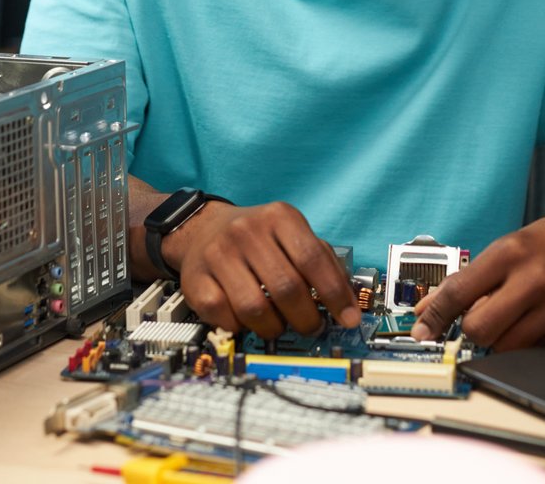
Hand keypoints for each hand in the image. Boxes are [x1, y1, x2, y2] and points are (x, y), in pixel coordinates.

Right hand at [162, 200, 360, 338]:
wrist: (202, 229)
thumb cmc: (258, 239)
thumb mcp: (292, 234)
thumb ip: (323, 262)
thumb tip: (350, 303)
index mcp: (279, 217)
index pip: (313, 259)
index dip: (335, 294)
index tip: (348, 319)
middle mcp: (247, 231)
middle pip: (287, 288)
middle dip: (306, 318)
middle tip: (311, 326)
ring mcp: (218, 254)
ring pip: (255, 309)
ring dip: (274, 327)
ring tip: (278, 324)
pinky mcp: (195, 279)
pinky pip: (225, 318)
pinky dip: (241, 328)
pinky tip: (246, 320)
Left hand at [409, 207, 544, 348]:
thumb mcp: (512, 245)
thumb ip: (472, 277)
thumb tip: (430, 307)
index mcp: (512, 252)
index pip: (459, 291)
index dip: (433, 316)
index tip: (421, 331)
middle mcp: (534, 280)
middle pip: (480, 329)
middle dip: (471, 332)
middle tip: (477, 320)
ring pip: (506, 347)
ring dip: (499, 339)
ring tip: (512, 316)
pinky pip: (535, 350)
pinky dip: (527, 342)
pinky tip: (537, 320)